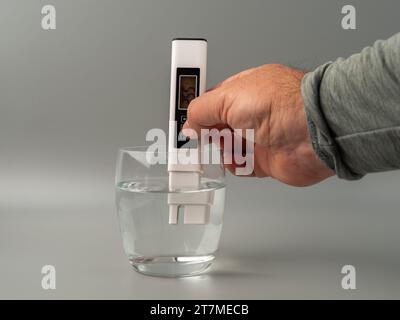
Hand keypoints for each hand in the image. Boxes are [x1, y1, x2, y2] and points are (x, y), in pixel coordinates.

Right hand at [183, 64, 333, 185]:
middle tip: (197, 138)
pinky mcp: (266, 159)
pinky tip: (238, 159)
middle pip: (218, 126)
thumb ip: (202, 109)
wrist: (314, 133)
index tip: (183, 118)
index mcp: (244, 90)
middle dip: (207, 132)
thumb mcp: (229, 98)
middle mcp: (252, 113)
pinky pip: (241, 165)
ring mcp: (259, 136)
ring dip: (222, 150)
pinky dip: (236, 165)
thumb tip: (189, 122)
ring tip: (224, 148)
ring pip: (227, 147)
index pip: (213, 100)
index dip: (197, 109)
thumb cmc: (284, 105)